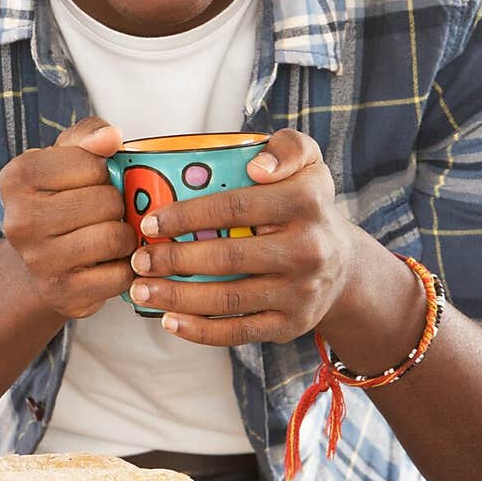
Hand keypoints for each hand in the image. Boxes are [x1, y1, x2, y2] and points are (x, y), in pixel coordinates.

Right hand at [0, 116, 136, 318]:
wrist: (42, 262)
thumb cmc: (61, 200)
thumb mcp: (68, 157)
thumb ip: (89, 135)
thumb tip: (111, 138)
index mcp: (17, 177)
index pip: (92, 163)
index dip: (103, 171)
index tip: (90, 183)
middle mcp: (19, 220)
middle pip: (106, 200)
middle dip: (117, 204)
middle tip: (104, 213)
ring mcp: (38, 260)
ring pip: (115, 237)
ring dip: (125, 236)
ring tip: (110, 235)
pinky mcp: (62, 293)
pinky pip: (120, 274)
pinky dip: (125, 267)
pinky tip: (109, 262)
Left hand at [125, 129, 357, 345]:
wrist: (343, 265)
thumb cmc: (305, 205)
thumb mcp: (307, 162)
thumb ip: (287, 148)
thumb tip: (256, 167)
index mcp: (305, 202)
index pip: (236, 207)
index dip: (188, 215)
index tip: (150, 222)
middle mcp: (308, 249)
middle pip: (227, 258)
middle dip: (173, 260)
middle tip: (138, 259)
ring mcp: (300, 292)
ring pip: (228, 299)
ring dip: (177, 297)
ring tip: (142, 290)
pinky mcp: (291, 325)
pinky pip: (239, 332)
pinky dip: (200, 331)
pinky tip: (169, 320)